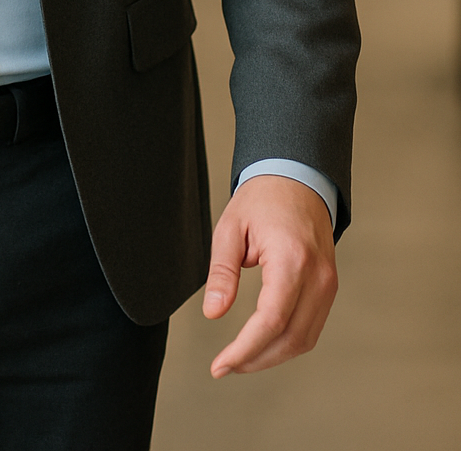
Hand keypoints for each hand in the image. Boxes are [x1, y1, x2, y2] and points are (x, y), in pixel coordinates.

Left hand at [203, 175, 337, 377]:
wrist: (298, 177)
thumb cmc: (262, 198)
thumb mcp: (230, 228)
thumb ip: (223, 272)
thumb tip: (213, 312)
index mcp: (291, 259)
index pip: (271, 320)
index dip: (245, 350)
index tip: (220, 365)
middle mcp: (317, 276)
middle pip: (291, 338)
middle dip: (256, 359)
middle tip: (225, 366)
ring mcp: (328, 283)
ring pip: (305, 339)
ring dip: (272, 356)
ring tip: (240, 359)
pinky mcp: (329, 287)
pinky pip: (312, 327)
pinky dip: (288, 342)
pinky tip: (264, 343)